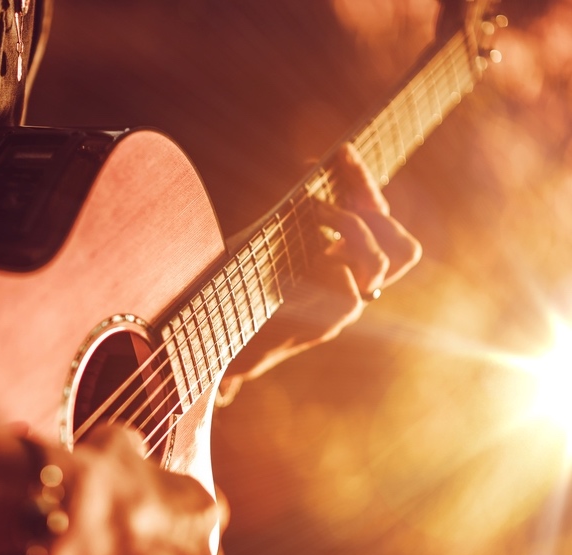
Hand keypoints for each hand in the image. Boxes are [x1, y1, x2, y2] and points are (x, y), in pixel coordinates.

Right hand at [43, 425, 223, 554]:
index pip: (202, 511)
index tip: (151, 504)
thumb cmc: (96, 475)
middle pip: (190, 553)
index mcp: (207, 510)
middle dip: (166, 546)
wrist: (64, 519)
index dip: (173, 507)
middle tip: (131, 535)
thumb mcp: (121, 442)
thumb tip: (133, 453)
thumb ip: (137, 454)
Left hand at [224, 143, 421, 381]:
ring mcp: (348, 306)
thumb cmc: (247, 280)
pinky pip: (346, 286)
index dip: (364, 184)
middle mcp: (357, 287)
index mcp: (349, 264)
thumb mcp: (276, 236)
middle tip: (328, 191)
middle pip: (405, 249)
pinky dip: (321, 260)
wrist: (223, 330)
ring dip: (350, 227)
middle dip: (369, 206)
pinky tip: (295, 253)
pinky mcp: (333, 320)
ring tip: (314, 212)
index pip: (382, 222)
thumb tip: (309, 164)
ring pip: (382, 262)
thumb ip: (299, 209)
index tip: (343, 151)